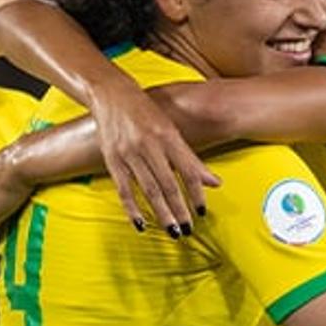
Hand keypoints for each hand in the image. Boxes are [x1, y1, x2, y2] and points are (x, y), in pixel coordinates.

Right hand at [92, 80, 218, 234]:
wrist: (111, 94)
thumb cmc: (145, 111)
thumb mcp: (170, 129)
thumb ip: (191, 157)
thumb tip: (214, 182)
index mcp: (168, 135)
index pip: (188, 170)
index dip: (196, 193)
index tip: (202, 211)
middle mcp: (149, 145)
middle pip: (168, 185)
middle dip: (180, 210)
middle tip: (188, 229)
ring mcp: (129, 154)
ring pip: (149, 190)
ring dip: (162, 213)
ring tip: (172, 231)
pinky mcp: (112, 160)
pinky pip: (124, 190)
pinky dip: (133, 209)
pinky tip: (142, 223)